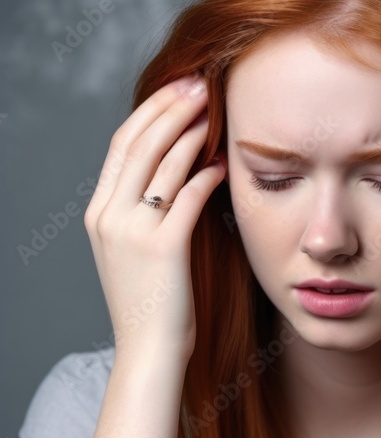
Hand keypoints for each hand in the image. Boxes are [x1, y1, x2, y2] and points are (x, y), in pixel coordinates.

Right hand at [83, 75, 227, 365]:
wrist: (148, 353)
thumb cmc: (151, 306)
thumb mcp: (133, 252)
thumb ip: (144, 213)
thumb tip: (178, 174)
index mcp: (99, 213)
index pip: (121, 146)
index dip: (150, 112)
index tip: (177, 90)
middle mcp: (109, 216)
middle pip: (140, 143)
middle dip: (171, 107)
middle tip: (200, 84)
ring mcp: (132, 231)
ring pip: (163, 163)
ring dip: (191, 132)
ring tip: (215, 111)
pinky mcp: (163, 248)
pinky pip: (189, 198)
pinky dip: (208, 175)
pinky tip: (224, 164)